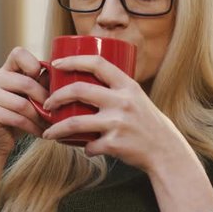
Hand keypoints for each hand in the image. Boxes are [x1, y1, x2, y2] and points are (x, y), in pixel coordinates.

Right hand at [0, 47, 49, 156]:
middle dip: (45, 99)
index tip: (46, 82)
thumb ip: (42, 83)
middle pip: (26, 83)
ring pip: (22, 104)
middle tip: (56, 110)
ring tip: (51, 124)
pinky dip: (33, 127)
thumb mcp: (32, 97)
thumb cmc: (18, 114)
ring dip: (40, 117)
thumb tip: (61, 74)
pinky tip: (41, 132)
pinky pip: (17, 118)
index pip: (19, 54)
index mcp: (5, 69)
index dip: (34, 65)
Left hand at [40, 55, 188, 171]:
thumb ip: (114, 89)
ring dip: (57, 129)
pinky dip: (84, 148)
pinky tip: (85, 148)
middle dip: (56, 96)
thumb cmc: (146, 122)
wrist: (166, 151)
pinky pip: (89, 146)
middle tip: (47, 103)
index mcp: (127, 85)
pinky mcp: (115, 144)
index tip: (56, 64)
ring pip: (75, 123)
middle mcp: (123, 101)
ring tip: (48, 133)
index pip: (97, 63)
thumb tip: (81, 81)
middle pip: (79, 90)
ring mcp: (118, 123)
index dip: (73, 60)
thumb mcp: (135, 97)